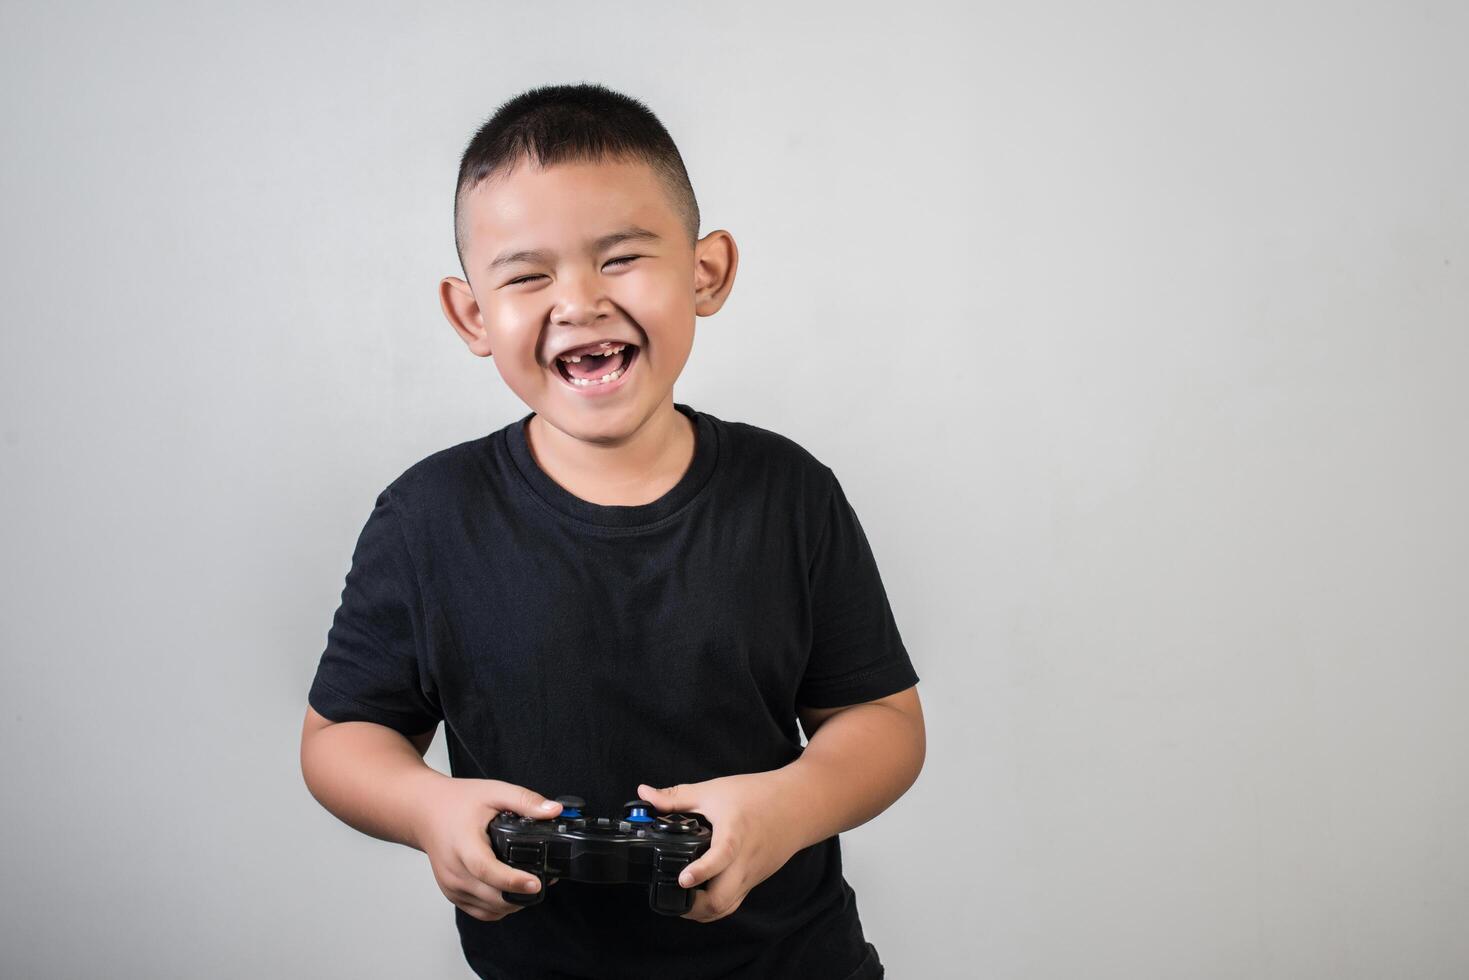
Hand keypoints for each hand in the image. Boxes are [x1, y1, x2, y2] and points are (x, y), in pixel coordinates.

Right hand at [414, 778, 562, 920]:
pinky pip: (480, 912)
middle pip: (492, 896)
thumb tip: (553, 811)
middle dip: (521, 894)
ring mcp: (451, 886)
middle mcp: (454, 870)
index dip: (514, 881)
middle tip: (543, 881)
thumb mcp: (494, 791)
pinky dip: (498, 908)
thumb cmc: (456, 802)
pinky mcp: (452, 894)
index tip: (536, 883)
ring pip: (488, 909)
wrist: (425, 812)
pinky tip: (510, 893)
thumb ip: (524, 801)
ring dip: (512, 903)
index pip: (487, 870)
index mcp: (463, 844)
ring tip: (529, 886)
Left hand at [637, 770, 803, 922]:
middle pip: (722, 899)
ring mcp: (751, 874)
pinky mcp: (755, 879)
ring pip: (727, 907)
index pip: (720, 857)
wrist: (798, 804)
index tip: (683, 878)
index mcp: (735, 834)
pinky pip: (735, 901)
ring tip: (682, 900)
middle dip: (694, 907)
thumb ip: (675, 797)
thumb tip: (643, 794)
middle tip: (674, 894)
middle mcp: (744, 861)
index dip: (701, 871)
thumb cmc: (758, 795)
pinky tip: (701, 896)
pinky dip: (716, 905)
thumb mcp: (713, 790)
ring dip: (704, 910)